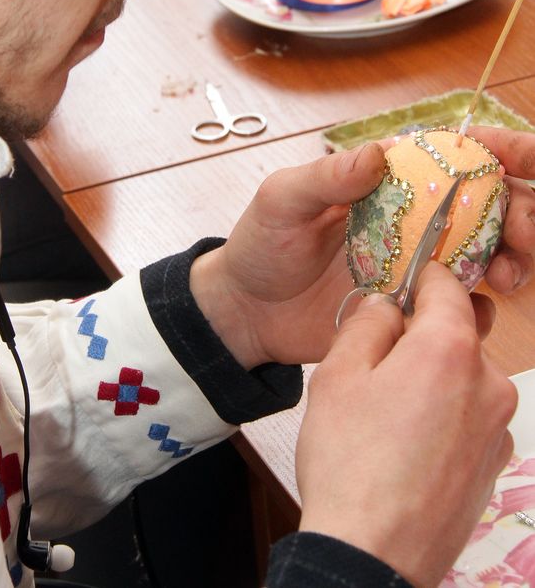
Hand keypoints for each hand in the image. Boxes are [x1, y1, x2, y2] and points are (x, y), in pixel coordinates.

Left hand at [189, 129, 534, 369]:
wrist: (248, 313)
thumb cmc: (261, 245)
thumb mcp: (282, 201)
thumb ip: (326, 177)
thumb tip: (374, 155)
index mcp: (391, 178)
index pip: (459, 152)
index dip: (506, 150)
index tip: (533, 160)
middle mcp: (416, 216)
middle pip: (492, 204)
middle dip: (524, 213)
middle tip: (524, 235)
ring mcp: (420, 262)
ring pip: (491, 254)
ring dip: (514, 260)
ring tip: (506, 277)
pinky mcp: (416, 307)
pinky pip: (465, 306)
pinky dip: (483, 309)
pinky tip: (477, 313)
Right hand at [295, 262, 516, 587]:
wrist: (372, 557)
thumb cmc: (350, 463)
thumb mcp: (337, 373)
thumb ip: (367, 322)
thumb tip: (387, 304)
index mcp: (449, 349)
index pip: (447, 285)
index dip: (420, 277)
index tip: (400, 282)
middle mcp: (488, 383)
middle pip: (457, 333)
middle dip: (421, 336)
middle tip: (375, 362)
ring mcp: (497, 428)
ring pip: (463, 377)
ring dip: (433, 379)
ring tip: (386, 414)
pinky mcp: (495, 464)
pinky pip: (469, 418)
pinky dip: (444, 418)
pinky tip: (406, 446)